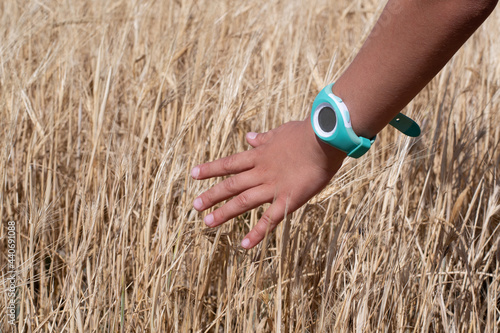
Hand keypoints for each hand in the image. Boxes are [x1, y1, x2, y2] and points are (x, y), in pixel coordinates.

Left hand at [191, 119, 345, 248]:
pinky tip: (244, 245)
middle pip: (231, 185)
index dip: (210, 169)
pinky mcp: (288, 200)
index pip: (229, 164)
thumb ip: (263, 138)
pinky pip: (270, 220)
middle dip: (212, 195)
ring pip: (243, 202)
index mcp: (259, 156)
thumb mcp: (280, 132)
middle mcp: (261, 172)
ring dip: (224, 212)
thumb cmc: (305, 133)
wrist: (324, 139)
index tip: (194, 175)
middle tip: (195, 206)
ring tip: (208, 223)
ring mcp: (273, 187)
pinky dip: (256, 233)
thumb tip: (249, 137)